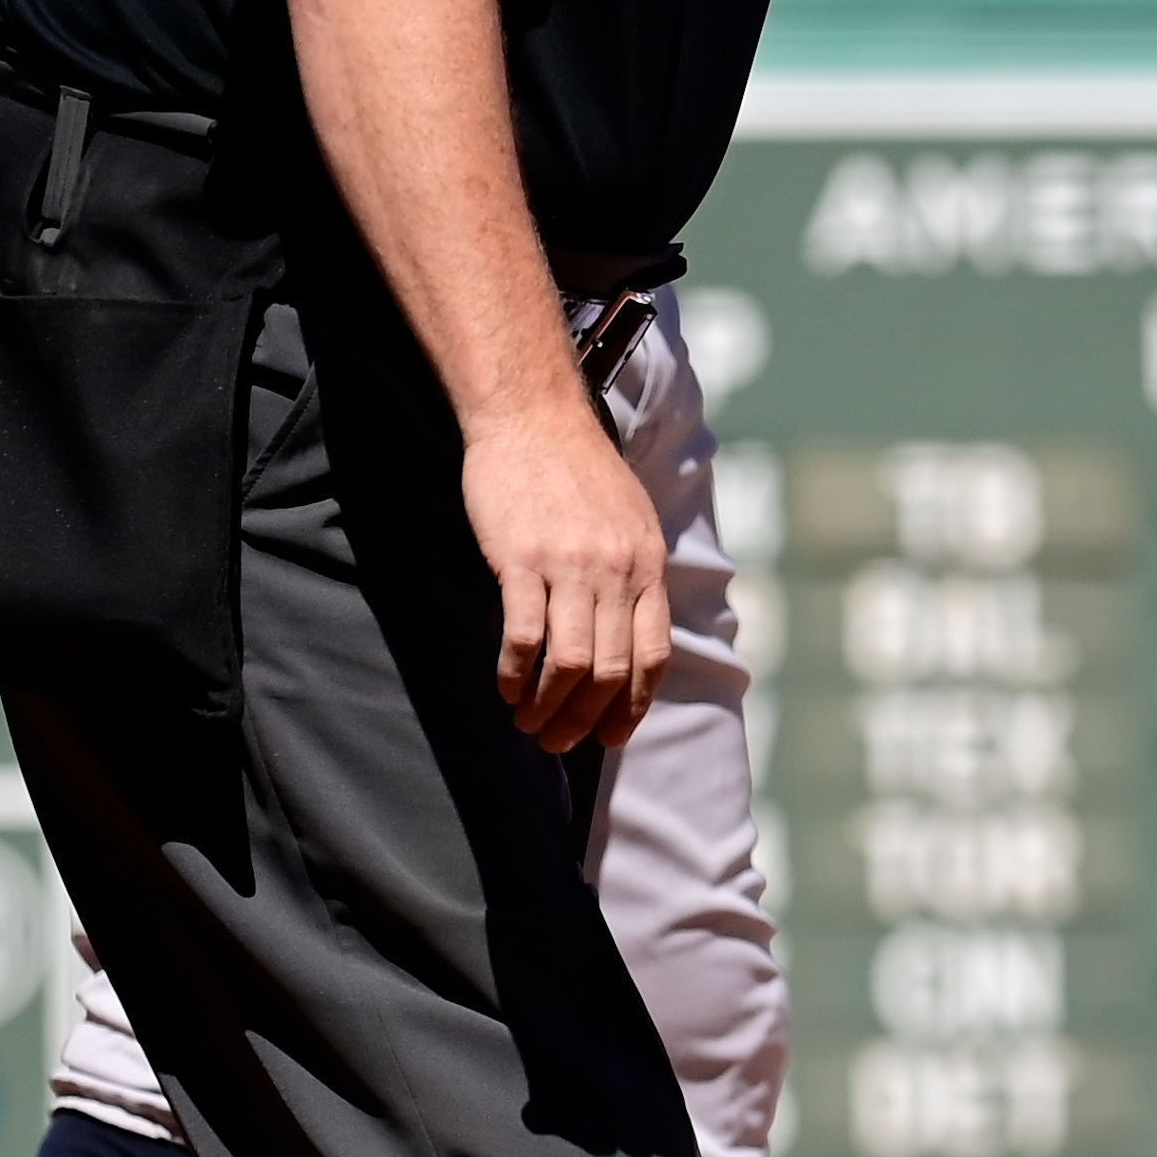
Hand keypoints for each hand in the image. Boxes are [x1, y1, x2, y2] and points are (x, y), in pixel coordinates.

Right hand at [458, 402, 672, 750]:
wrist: (533, 415)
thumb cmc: (577, 468)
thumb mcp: (631, 518)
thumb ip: (635, 571)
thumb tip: (630, 631)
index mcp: (649, 564)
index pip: (652, 656)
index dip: (632, 706)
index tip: (612, 737)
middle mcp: (618, 570)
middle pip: (611, 671)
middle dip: (585, 721)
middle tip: (557, 742)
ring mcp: (572, 566)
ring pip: (570, 665)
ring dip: (548, 706)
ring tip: (527, 723)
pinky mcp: (522, 559)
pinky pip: (524, 637)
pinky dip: (514, 673)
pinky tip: (504, 686)